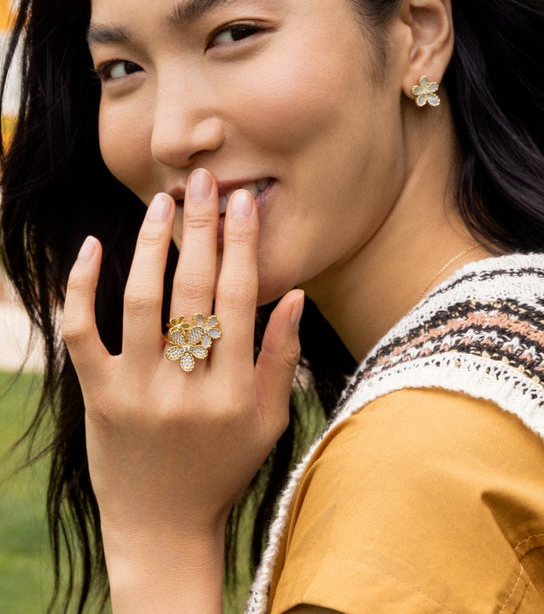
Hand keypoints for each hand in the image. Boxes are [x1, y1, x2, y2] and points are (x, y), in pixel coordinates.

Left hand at [62, 168, 302, 609]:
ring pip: (142, 301)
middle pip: (195, 289)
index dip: (244, 243)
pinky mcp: (97, 398)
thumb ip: (280, 356)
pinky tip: (93, 247)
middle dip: (202, 227)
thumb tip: (296, 292)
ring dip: (152, 244)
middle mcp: (186, 388)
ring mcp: (136, 392)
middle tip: (204, 180)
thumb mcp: (268, 419)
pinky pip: (82, 334)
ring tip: (162, 201)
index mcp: (234, 391)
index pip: (242, 298)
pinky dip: (83, 288)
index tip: (243, 201)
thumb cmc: (224, 467)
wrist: (161, 528)